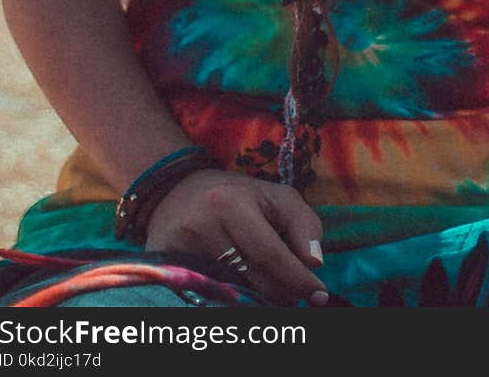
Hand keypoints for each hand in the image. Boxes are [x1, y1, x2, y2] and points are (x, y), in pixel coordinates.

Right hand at [144, 169, 326, 304]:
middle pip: (253, 279)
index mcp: (232, 203)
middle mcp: (202, 226)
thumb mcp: (277, 197)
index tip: (319, 295)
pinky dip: (234, 295)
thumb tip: (314, 262)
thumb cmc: (239, 196)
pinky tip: (243, 285)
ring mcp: (181, 249)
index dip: (298, 279)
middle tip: (297, 293)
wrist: (177, 192)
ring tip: (271, 283)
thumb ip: (304, 224)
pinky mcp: (168, 265)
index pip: (270, 254)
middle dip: (283, 292)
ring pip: (235, 292)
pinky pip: (212, 294)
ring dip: (261, 296)